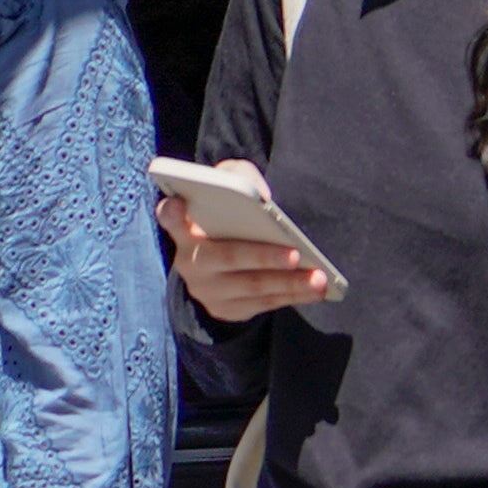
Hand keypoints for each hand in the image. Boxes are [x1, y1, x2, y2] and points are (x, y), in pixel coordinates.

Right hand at [160, 160, 329, 324]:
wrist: (218, 267)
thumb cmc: (225, 219)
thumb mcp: (224, 192)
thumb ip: (236, 178)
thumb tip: (262, 195)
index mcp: (184, 228)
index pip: (169, 216)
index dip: (171, 211)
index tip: (178, 202)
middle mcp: (190, 261)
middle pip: (226, 258)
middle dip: (263, 257)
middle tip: (295, 255)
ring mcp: (206, 289)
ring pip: (251, 287)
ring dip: (289, 283)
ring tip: (318, 277)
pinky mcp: (225, 309)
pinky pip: (263, 304)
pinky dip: (292, 296)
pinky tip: (316, 289)